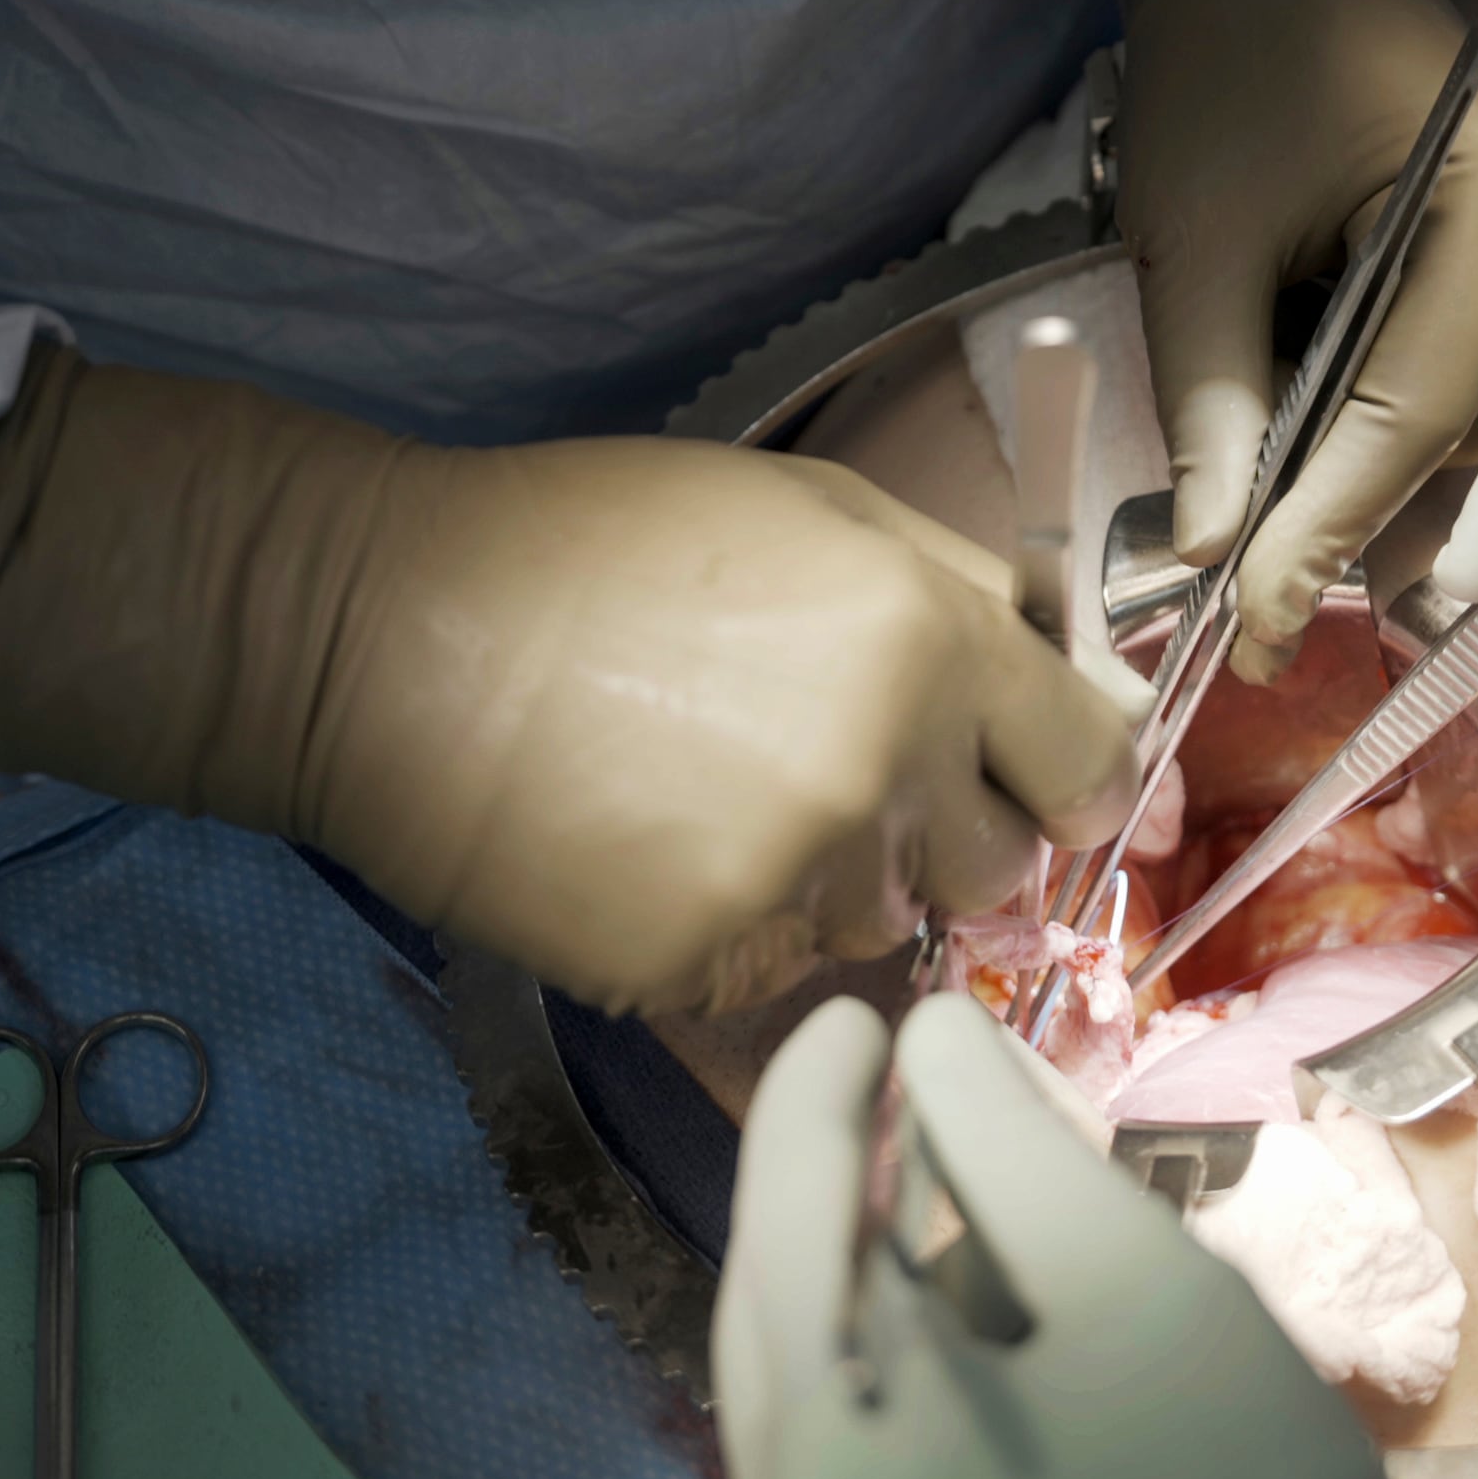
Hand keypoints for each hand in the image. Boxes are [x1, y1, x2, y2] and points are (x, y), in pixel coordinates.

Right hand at [0, 347, 1138, 1013]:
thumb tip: (1064, 671)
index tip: (1032, 782)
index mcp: (924, 637)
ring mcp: (792, 877)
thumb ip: (954, 589)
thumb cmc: (593, 547)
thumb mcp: (805, 507)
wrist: (386, 637)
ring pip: (883, 924)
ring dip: (832, 880)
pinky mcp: (701, 962)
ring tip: (710, 798)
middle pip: (998, 864)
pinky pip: (773, 970)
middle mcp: (882, 767)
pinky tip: (647, 848)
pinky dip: (732, 926)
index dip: (1068, 776)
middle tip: (832, 774)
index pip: (1091, 762)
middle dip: (941, 831)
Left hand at [717, 993, 1382, 1478]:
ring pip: (817, 1375)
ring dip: (875, 1266)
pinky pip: (865, 1436)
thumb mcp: (1136, 1284)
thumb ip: (1012, 1144)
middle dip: (836, 1179)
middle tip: (897, 1080)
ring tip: (952, 1180)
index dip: (817, 1095)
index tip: (863, 1011)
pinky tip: (980, 1302)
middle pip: (778, 1301)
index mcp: (814, 1432)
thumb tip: (933, 1040)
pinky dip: (906, 1352)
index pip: (785, 1215)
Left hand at [1113, 0, 1477, 682]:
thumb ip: (1209, 393)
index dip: (1337, 521)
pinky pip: (1475, 386)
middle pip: (1467, 429)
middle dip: (1361, 529)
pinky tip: (1323, 484)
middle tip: (1259, 624)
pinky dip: (1398, 444)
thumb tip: (1214, 554)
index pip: (1421, 400)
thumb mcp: (1193, 231)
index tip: (1256, 618)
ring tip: (1276, 566)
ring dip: (1382, 498)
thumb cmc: (1226, 64)